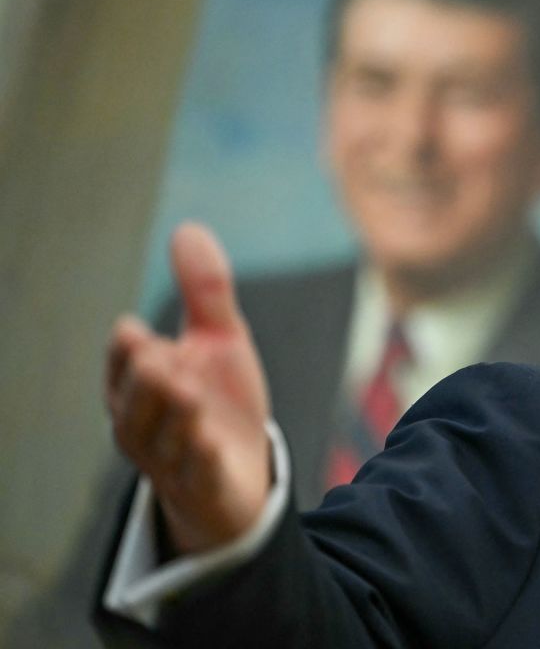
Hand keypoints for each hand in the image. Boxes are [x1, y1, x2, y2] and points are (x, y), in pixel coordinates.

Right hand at [106, 223, 270, 553]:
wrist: (240, 472)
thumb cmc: (219, 403)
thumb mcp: (218, 343)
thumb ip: (205, 292)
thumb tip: (188, 228)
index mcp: (137, 386)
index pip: (123, 364)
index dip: (128, 351)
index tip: (135, 330)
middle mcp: (142, 425)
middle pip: (135, 401)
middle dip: (146, 380)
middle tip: (160, 356)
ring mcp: (170, 461)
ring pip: (162, 439)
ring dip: (174, 414)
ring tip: (187, 389)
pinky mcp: (202, 488)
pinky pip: (196, 475)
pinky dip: (201, 459)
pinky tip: (211, 442)